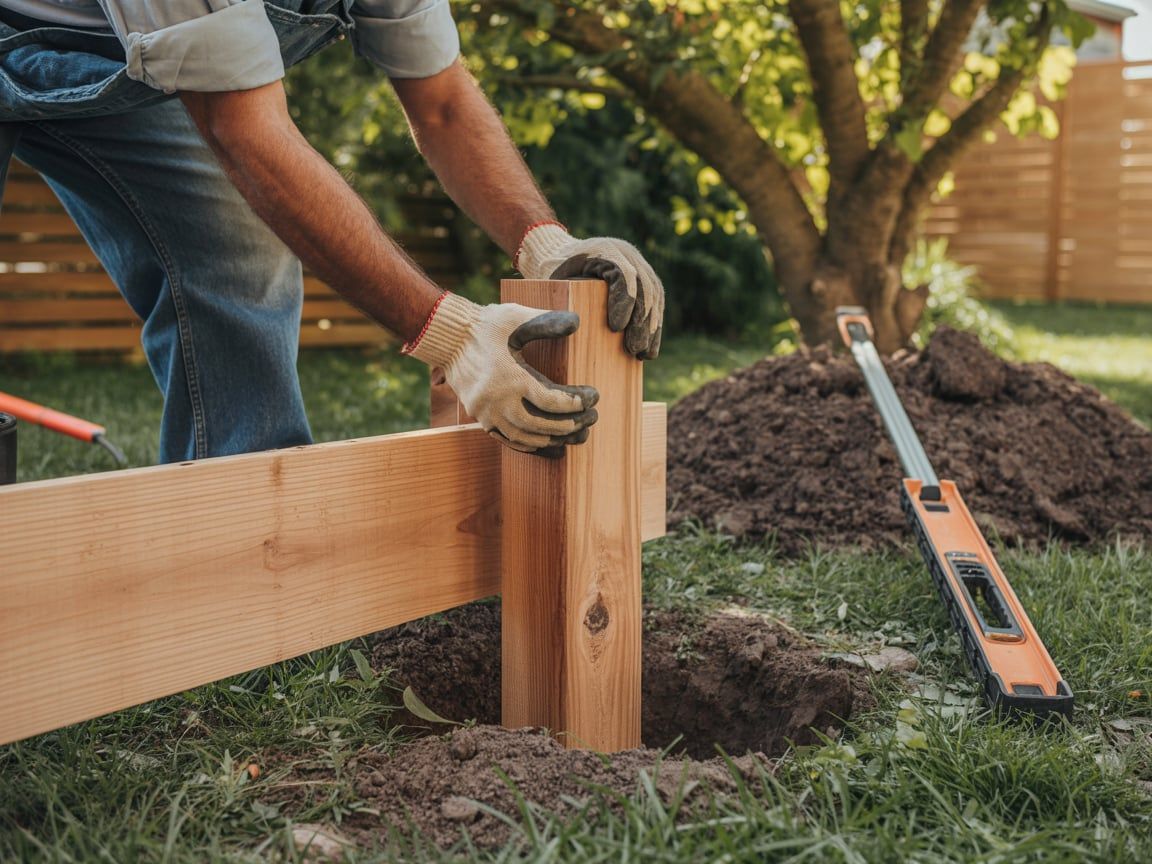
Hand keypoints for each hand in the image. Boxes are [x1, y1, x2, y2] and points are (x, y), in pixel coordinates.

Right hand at [404, 293, 598, 456]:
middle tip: (590, 418)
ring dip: (551, 438)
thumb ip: (547, 321)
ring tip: (572, 433)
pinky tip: (544, 441)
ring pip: (524, 437)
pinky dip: (528, 443)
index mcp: (511, 378)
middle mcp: (497, 401)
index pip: (551, 401)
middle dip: (569, 425)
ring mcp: (486, 413)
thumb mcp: (516, 317)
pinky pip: (506, 438)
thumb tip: (577, 321)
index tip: (593, 397)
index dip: (576, 403)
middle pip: (540, 425)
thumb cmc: (485, 325)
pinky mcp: (479, 417)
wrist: (447, 337)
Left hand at [516, 223, 663, 358]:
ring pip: (654, 295)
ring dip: (652, 327)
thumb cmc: (552, 271)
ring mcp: (637, 262)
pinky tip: (650, 347)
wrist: (558, 252)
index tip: (616, 329)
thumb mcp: (552, 282)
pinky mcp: (642, 275)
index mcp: (604, 249)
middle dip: (641, 321)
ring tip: (645, 354)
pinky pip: (654, 299)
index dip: (624, 301)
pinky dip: (653, 323)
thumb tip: (571, 329)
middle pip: (644, 287)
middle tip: (634, 349)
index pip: (623, 275)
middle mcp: (625, 252)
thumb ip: (560, 299)